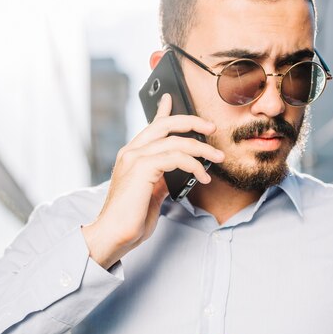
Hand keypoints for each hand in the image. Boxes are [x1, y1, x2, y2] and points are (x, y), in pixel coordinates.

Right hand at [82, 94, 223, 268]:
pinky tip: (202, 176)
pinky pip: (176, 157)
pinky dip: (194, 165)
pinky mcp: (142, 168)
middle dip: (192, 122)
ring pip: (176, 141)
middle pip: (165, 125)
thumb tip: (179, 169)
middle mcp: (131, 152)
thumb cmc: (132, 218)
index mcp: (132, 155)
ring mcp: (135, 158)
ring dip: (202, 148)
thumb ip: (162, 176)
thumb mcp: (152, 192)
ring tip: (217, 157)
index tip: (171, 98)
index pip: (151, 127)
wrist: (114, 235)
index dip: (162, 111)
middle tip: (212, 127)